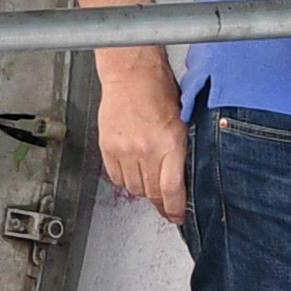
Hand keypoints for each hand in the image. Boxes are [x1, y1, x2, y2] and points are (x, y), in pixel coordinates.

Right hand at [97, 52, 189, 224]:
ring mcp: (125, 150)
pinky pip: (116, 177)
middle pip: (152, 192)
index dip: (175, 210)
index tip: (177, 216)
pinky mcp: (108, 148)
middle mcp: (147, 149)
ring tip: (148, 178)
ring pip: (133, 188)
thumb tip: (183, 179)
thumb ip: (181, 152)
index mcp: (171, 143)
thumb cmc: (158, 91)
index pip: (172, 190)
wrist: (130, 74)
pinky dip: (124, 178)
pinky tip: (132, 169)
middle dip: (160, 202)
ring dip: (142, 188)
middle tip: (164, 204)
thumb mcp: (182, 121)